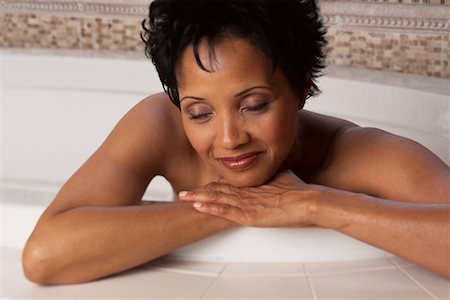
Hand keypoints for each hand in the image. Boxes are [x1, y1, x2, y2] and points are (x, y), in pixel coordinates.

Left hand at [179, 170, 318, 226]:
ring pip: (216, 199)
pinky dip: (209, 208)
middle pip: (216, 190)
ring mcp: (245, 203)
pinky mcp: (248, 215)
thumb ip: (272, 178)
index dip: (213, 185)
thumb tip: (273, 176)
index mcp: (252, 184)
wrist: (307, 201)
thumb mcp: (283, 179)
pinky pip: (224, 211)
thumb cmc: (298, 190)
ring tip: (183, 197)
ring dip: (198, 198)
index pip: (227, 184)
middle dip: (198, 191)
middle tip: (183, 192)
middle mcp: (246, 192)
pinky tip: (198, 206)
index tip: (203, 186)